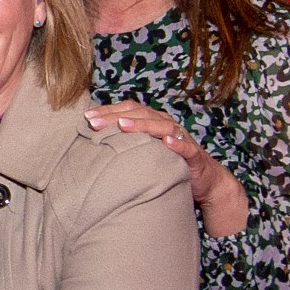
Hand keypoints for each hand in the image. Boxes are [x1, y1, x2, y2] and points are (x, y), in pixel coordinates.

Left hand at [87, 102, 248, 235]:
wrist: (202, 179)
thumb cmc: (166, 162)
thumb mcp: (143, 151)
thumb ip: (125, 143)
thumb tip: (94, 141)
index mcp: (152, 120)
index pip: (128, 110)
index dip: (108, 111)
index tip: (87, 117)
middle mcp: (166, 124)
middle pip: (140, 114)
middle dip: (116, 117)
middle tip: (94, 123)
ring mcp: (181, 137)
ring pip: (161, 125)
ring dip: (142, 125)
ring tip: (123, 126)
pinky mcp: (194, 154)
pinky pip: (186, 147)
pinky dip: (177, 143)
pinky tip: (167, 142)